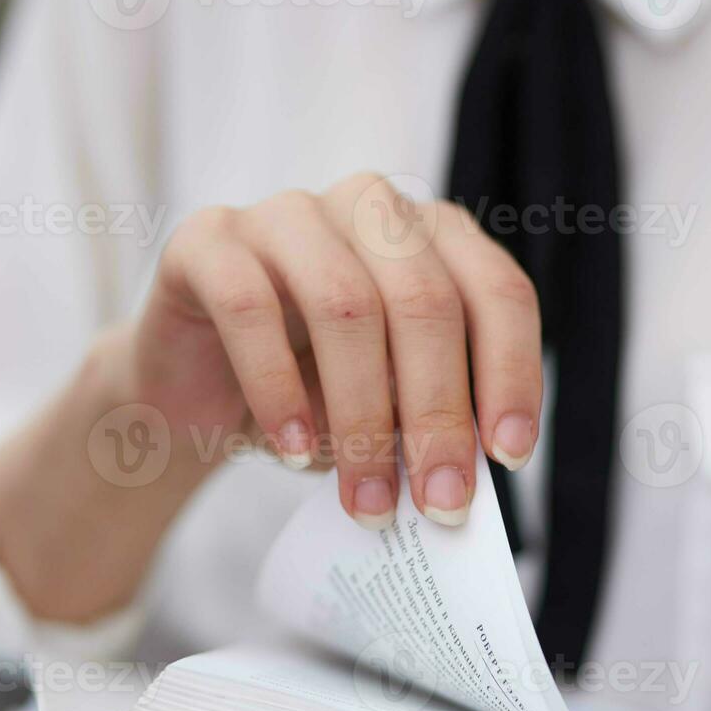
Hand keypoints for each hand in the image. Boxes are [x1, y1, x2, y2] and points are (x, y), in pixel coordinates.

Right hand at [0, 175, 541, 621]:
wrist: (199, 393)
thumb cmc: (314, 395)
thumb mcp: (390, 407)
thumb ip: (430, 423)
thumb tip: (461, 475)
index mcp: (432, 235)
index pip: (496, 292)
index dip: (511, 374)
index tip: (508, 456)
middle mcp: (368, 207)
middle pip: (425, 301)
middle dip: (439, 414)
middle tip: (441, 503)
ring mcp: (286, 215)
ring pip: (344, 305)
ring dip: (363, 417)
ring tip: (367, 500)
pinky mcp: (207, 241)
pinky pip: (249, 307)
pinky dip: (277, 389)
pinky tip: (294, 449)